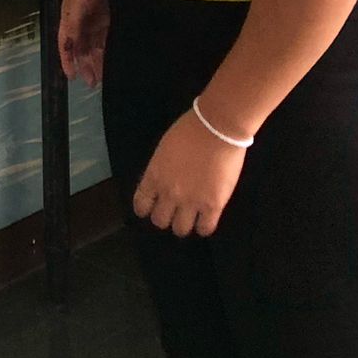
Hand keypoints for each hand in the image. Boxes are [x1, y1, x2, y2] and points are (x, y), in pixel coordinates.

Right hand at [58, 0, 109, 88]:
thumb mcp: (76, 7)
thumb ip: (73, 28)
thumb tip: (69, 48)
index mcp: (68, 20)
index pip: (66, 45)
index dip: (67, 61)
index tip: (72, 77)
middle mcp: (79, 23)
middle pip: (81, 49)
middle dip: (85, 66)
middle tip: (91, 84)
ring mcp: (93, 22)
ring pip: (93, 47)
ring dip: (96, 62)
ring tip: (100, 79)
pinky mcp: (106, 19)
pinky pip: (104, 40)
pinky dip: (105, 52)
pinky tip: (109, 62)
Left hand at [133, 110, 247, 237]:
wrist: (217, 127)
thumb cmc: (190, 129)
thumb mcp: (165, 149)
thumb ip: (161, 169)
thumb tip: (162, 181)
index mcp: (154, 176)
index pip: (141, 204)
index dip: (145, 208)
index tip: (151, 207)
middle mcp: (169, 193)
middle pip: (160, 221)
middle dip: (165, 217)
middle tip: (173, 210)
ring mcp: (191, 202)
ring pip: (181, 230)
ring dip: (184, 223)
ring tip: (190, 216)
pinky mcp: (213, 206)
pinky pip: (205, 229)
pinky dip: (204, 226)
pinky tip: (206, 217)